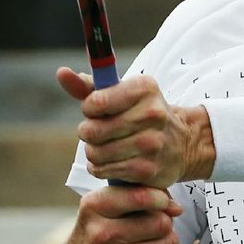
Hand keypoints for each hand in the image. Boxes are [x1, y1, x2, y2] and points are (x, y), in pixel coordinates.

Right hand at [50, 184, 183, 243]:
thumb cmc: (96, 233)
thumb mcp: (102, 206)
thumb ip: (138, 195)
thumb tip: (177, 208)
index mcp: (94, 207)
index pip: (140, 196)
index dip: (160, 199)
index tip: (162, 203)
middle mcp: (103, 234)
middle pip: (161, 221)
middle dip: (165, 222)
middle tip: (155, 226)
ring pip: (169, 241)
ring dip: (168, 239)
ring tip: (155, 241)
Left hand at [56, 67, 212, 187]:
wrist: (182, 143)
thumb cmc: (141, 114)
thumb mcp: (120, 94)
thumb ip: (88, 85)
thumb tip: (62, 73)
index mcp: (145, 88)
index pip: (96, 102)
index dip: (90, 108)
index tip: (98, 110)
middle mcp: (152, 114)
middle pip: (92, 131)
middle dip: (89, 133)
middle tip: (100, 132)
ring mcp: (152, 144)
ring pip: (95, 153)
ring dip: (94, 152)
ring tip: (107, 147)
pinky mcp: (148, 170)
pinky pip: (104, 170)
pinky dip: (101, 168)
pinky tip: (113, 162)